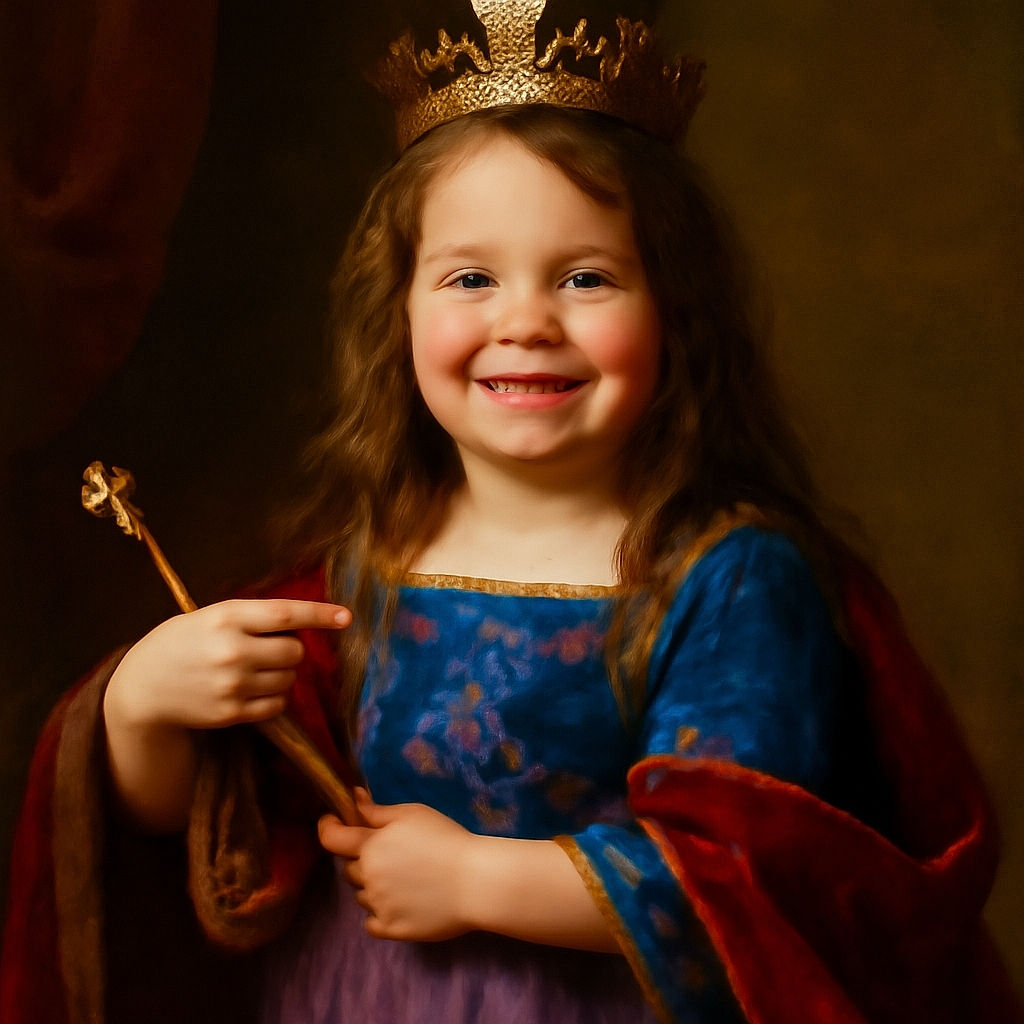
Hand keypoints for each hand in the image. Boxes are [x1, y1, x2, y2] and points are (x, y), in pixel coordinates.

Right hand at [106, 598, 350, 730]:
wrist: (142, 686)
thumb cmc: (181, 643)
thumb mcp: (210, 616)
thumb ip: (252, 618)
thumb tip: (303, 625)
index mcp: (226, 617)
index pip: (285, 613)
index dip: (320, 614)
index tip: (346, 617)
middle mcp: (232, 650)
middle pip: (294, 651)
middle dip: (291, 649)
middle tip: (268, 648)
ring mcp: (232, 685)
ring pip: (289, 679)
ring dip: (283, 673)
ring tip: (254, 669)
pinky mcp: (232, 713)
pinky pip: (277, 705)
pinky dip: (274, 697)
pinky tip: (252, 690)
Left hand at [320, 790, 476, 941]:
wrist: (475, 881)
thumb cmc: (446, 839)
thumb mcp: (413, 814)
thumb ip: (378, 811)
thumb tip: (354, 798)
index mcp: (371, 846)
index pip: (331, 839)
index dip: (328, 828)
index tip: (334, 823)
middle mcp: (368, 877)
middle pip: (350, 869)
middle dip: (363, 860)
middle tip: (392, 856)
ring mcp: (378, 906)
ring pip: (362, 895)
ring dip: (374, 887)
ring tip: (406, 880)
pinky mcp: (391, 929)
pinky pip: (372, 922)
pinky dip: (381, 913)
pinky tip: (403, 903)